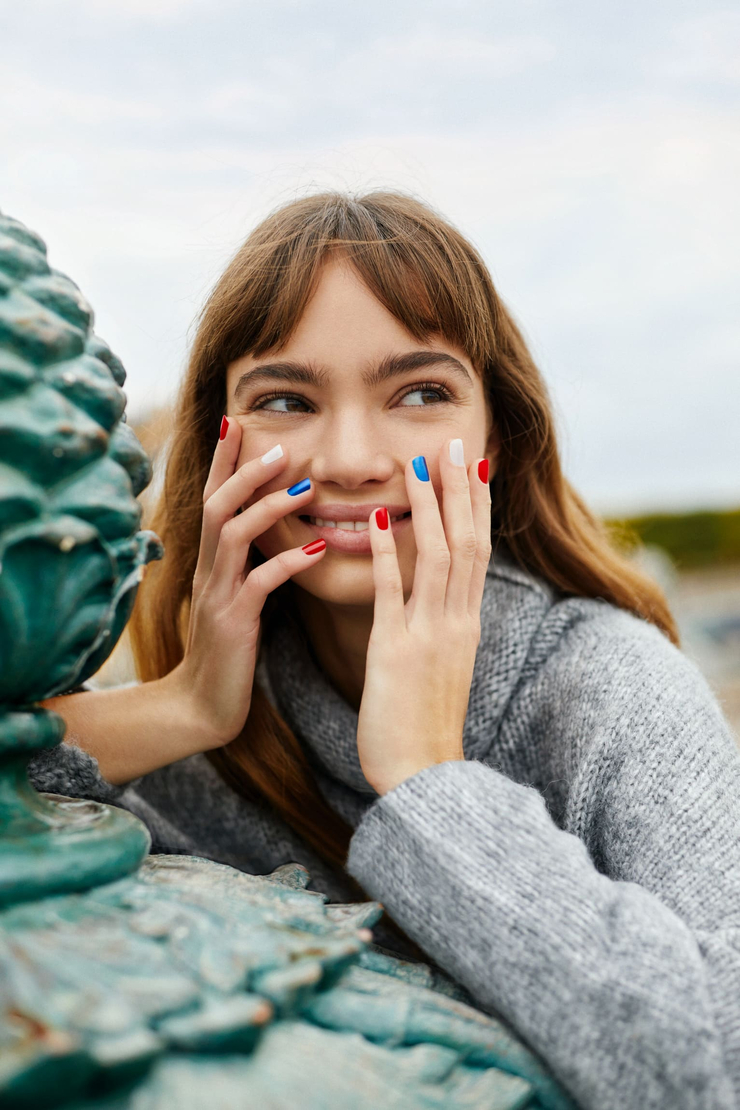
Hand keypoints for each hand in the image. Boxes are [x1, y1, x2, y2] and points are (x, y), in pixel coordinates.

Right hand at [169, 418, 325, 746]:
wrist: (202, 708)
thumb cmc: (227, 653)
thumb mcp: (236, 600)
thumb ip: (251, 566)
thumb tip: (281, 535)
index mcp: (212, 562)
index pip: (215, 499)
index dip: (225, 461)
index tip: (238, 422)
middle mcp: (209, 570)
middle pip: (217, 504)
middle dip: (244, 471)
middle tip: (279, 445)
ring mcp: (217, 594)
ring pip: (233, 534)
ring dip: (267, 506)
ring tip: (304, 487)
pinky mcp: (232, 622)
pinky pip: (258, 584)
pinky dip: (288, 563)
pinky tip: (319, 549)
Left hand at [356, 440, 491, 794]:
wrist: (423, 778)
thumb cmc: (426, 726)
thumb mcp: (444, 666)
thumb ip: (443, 626)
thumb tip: (443, 596)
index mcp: (467, 623)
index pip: (478, 551)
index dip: (476, 505)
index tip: (472, 465)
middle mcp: (456, 621)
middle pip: (467, 542)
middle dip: (460, 490)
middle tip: (453, 443)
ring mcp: (429, 634)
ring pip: (438, 557)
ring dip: (429, 508)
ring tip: (417, 465)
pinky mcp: (396, 651)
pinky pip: (392, 594)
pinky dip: (387, 553)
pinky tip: (375, 519)